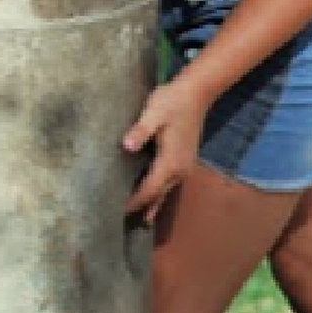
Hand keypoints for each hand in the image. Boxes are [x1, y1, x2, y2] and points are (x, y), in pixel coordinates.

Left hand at [121, 78, 209, 224]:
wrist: (196, 93)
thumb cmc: (171, 101)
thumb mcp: (153, 112)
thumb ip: (141, 130)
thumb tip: (127, 146)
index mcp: (170, 162)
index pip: (148, 190)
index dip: (133, 201)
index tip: (115, 209)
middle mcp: (180, 171)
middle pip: (157, 196)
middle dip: (140, 207)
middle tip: (119, 218)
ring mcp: (184, 167)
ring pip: (165, 193)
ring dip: (151, 204)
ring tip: (136, 219)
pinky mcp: (184, 162)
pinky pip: (169, 185)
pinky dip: (158, 195)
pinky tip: (152, 200)